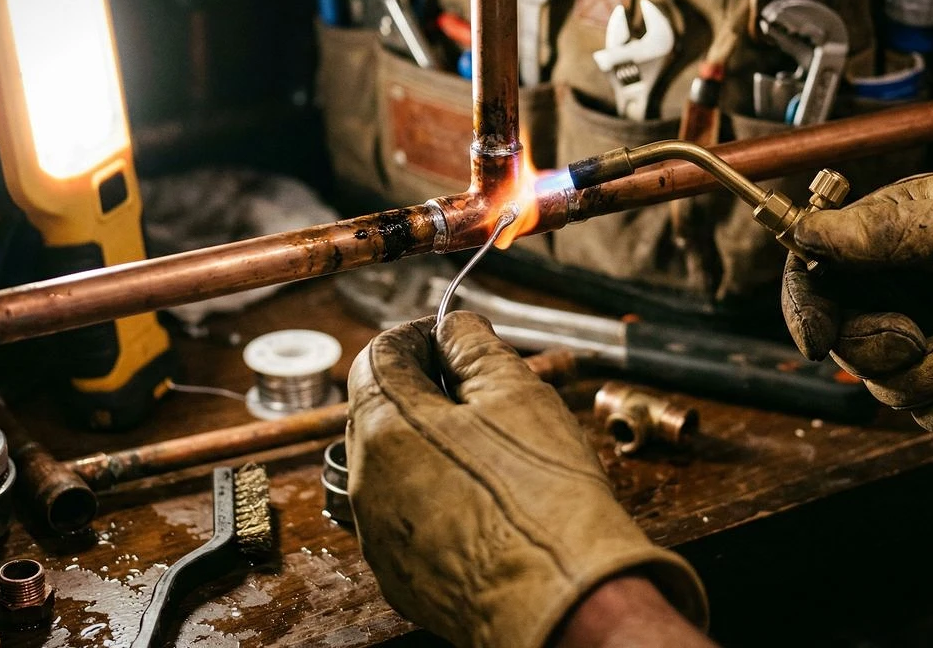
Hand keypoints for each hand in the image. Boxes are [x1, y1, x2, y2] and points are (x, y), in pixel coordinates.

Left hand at [346, 312, 707, 647]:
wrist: (566, 604)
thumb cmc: (544, 502)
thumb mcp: (517, 394)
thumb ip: (474, 346)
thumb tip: (454, 328)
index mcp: (385, 428)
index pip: (377, 356)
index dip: (419, 337)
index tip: (454, 339)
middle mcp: (365, 483)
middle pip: (382, 411)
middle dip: (428, 393)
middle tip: (487, 396)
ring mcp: (379, 535)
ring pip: (395, 466)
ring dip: (434, 447)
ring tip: (497, 454)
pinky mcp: (400, 576)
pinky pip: (409, 517)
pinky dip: (439, 499)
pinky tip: (489, 503)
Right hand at [782, 170, 932, 437]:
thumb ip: (874, 230)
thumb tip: (805, 230)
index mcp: (880, 247)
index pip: (813, 282)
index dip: (806, 312)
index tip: (820, 337)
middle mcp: (895, 295)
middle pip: (844, 345)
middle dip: (880, 350)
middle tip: (920, 336)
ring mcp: (926, 341)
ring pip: (886, 389)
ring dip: (932, 378)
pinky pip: (931, 416)